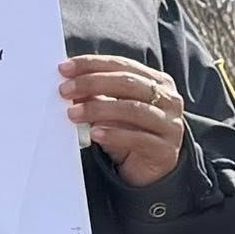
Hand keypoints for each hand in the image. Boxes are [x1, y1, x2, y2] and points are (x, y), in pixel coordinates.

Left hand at [60, 55, 184, 187]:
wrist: (149, 169)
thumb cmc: (129, 132)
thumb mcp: (112, 109)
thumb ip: (96, 94)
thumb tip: (69, 83)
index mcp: (157, 82)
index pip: (122, 65)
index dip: (92, 64)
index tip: (64, 69)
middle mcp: (168, 100)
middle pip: (127, 83)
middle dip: (91, 83)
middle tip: (64, 91)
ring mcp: (170, 125)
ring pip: (132, 109)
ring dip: (98, 109)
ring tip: (72, 113)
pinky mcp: (165, 150)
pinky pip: (138, 139)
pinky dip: (113, 134)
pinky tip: (94, 134)